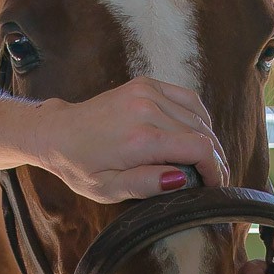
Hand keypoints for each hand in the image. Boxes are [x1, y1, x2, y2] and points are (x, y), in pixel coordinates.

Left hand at [31, 76, 228, 201]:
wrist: (57, 132)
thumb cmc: (80, 165)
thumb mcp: (108, 189)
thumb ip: (146, 185)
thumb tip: (182, 179)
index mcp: (140, 139)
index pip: (198, 149)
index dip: (215, 170)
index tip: (216, 186)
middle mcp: (147, 109)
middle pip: (202, 133)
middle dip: (215, 158)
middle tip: (216, 179)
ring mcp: (147, 92)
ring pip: (198, 116)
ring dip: (209, 139)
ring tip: (208, 161)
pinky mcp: (146, 84)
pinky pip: (187, 99)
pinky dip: (198, 118)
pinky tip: (197, 134)